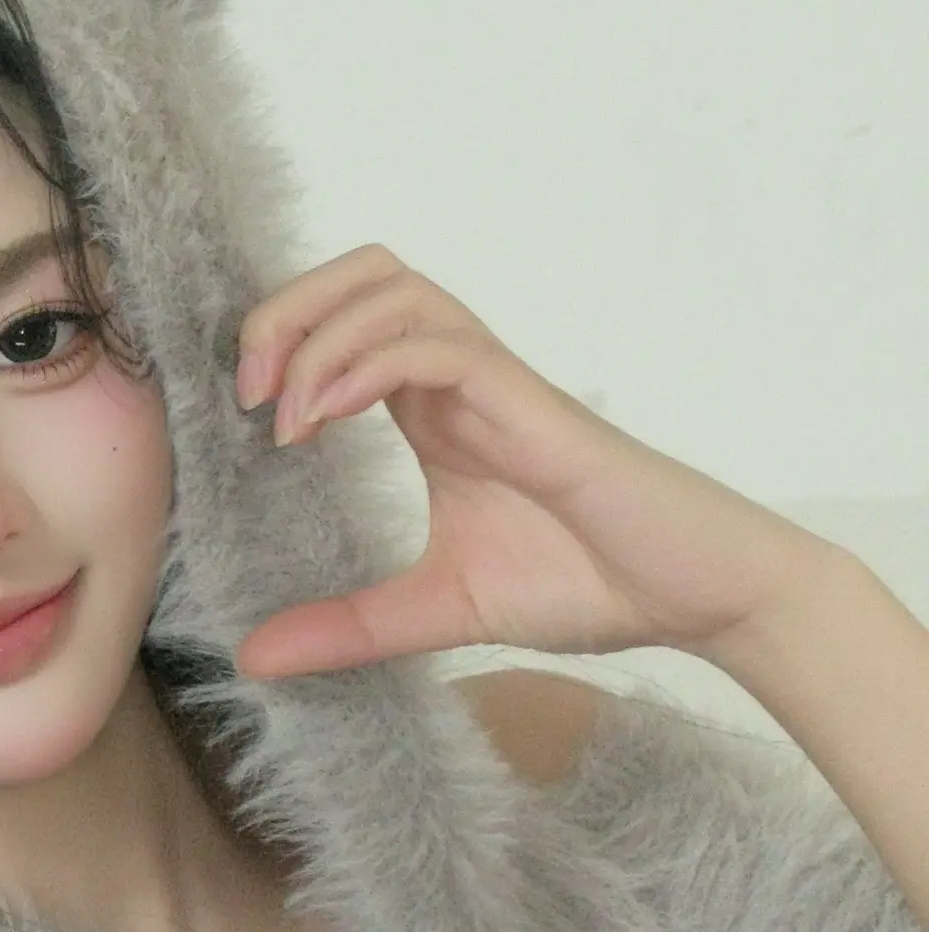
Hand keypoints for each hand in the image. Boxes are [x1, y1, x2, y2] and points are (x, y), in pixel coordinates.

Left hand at [228, 246, 835, 682]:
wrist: (691, 597)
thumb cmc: (587, 583)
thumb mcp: (437, 613)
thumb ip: (349, 628)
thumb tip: (252, 656)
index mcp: (433, 410)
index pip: (342, 320)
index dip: (279, 340)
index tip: (241, 416)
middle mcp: (459, 379)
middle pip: (362, 274)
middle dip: (284, 310)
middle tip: (245, 393)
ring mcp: (495, 383)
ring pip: (395, 289)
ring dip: (319, 335)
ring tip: (284, 416)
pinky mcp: (530, 403)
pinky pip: (438, 346)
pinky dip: (367, 365)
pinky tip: (327, 419)